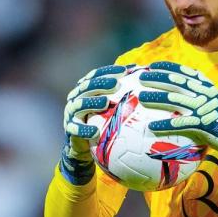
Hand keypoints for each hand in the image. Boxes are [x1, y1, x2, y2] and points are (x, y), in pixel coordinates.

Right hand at [59, 64, 133, 183]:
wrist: (83, 145)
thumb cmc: (102, 123)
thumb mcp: (112, 110)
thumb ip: (123, 96)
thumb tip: (148, 82)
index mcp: (85, 89)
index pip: (96, 75)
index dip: (109, 71)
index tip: (126, 71)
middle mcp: (76, 98)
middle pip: (87, 87)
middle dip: (100, 83)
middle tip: (116, 83)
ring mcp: (70, 113)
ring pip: (79, 105)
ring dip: (91, 103)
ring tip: (105, 103)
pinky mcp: (69, 129)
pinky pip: (75, 129)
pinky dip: (84, 130)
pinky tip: (95, 133)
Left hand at [138, 61, 217, 176]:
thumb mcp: (212, 101)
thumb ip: (197, 95)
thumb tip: (175, 93)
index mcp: (206, 86)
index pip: (184, 72)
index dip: (168, 67)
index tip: (153, 65)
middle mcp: (205, 94)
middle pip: (177, 83)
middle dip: (157, 78)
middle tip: (141, 78)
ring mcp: (204, 108)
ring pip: (175, 100)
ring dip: (156, 98)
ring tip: (141, 98)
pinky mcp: (204, 125)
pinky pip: (180, 124)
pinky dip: (164, 125)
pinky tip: (151, 127)